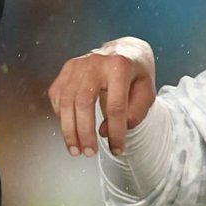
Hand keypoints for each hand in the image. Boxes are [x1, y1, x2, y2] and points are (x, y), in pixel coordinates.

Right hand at [50, 39, 157, 156]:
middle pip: (84, 102)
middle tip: (89, 154)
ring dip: (69, 130)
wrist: (125, 51)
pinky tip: (70, 130)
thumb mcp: (147, 93)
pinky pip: (58, 97)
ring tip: (76, 151)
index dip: (116, 132)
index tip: (117, 151)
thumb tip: (104, 131)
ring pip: (67, 101)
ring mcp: (78, 64)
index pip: (116, 106)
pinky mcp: (66, 69)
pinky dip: (61, 116)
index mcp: (120, 66)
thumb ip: (133, 114)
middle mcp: (95, 62)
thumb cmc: (136, 76)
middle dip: (85, 132)